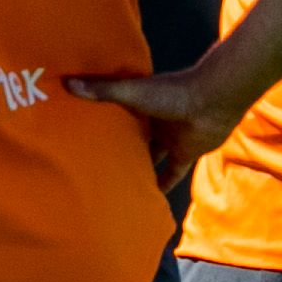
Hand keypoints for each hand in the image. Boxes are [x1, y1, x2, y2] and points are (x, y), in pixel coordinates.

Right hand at [65, 67, 248, 190]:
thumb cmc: (174, 91)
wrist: (214, 99)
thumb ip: (102, 90)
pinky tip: (147, 200)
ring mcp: (172, 138)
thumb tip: (67, 82)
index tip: (80, 139)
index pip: (118, 118)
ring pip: (152, 159)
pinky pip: (172, 174)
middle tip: (92, 170)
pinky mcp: (186, 153)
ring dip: (139, 170)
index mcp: (142, 104)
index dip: (102, 127)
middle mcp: (156, 122)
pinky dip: (162, 186)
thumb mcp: (132, 92)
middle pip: (134, 141)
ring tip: (114, 188)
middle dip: (118, 152)